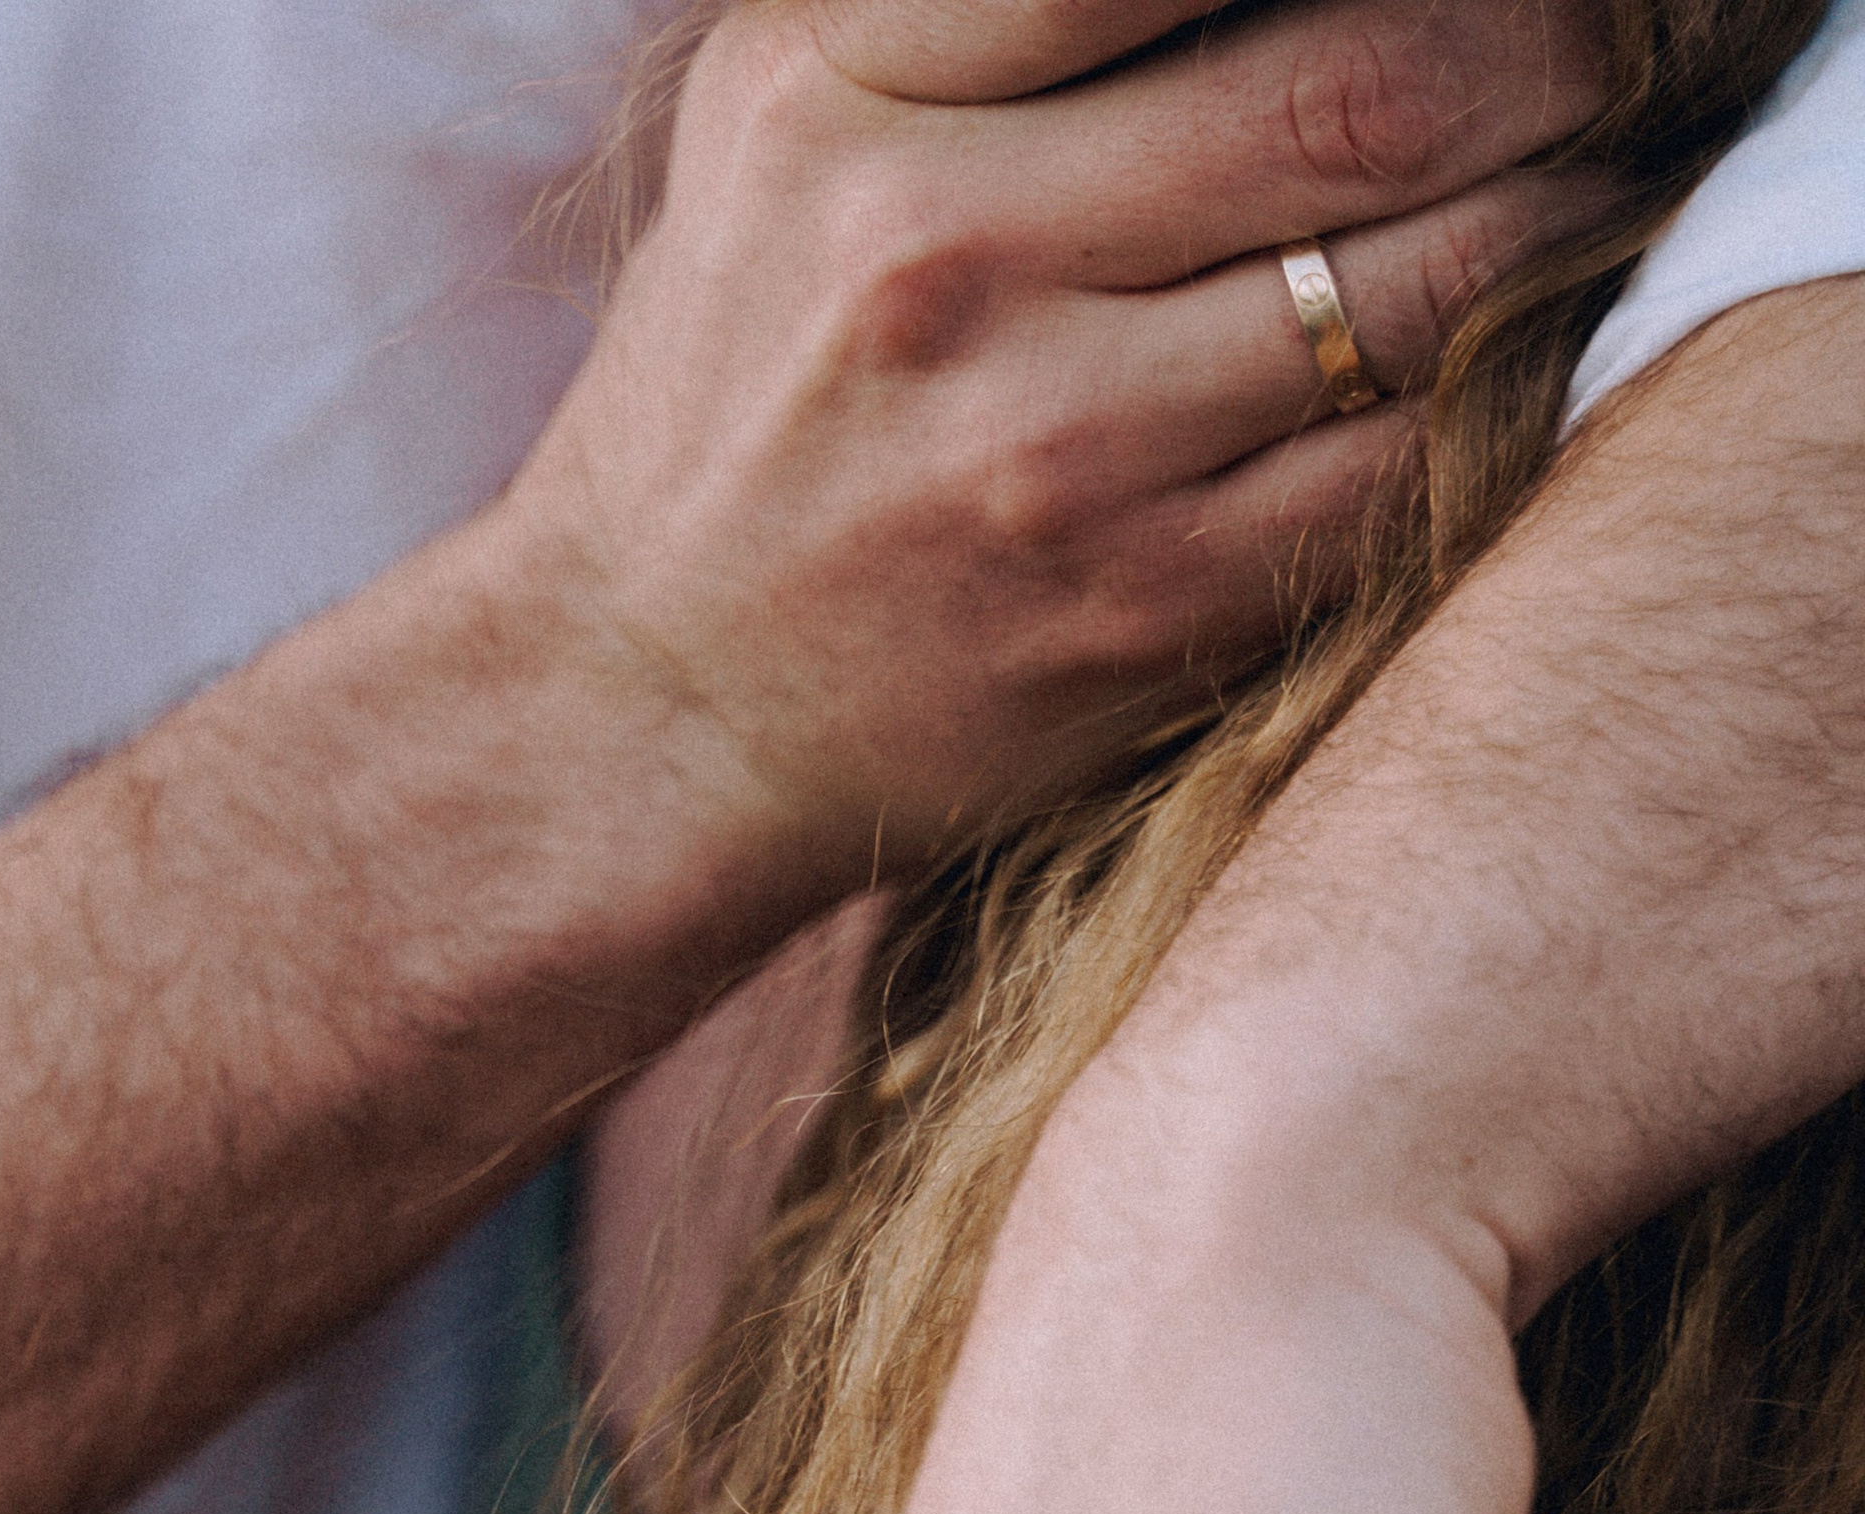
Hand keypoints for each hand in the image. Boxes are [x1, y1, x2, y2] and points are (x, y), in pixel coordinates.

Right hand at [493, 0, 1619, 889]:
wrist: (644, 707)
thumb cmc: (745, 382)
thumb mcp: (790, 112)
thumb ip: (986, 3)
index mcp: (846, 94)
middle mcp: (940, 260)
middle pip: (1369, 85)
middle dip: (1542, 50)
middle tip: (1604, 45)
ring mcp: (1050, 453)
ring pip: (1428, 282)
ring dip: (1563, 213)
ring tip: (1593, 172)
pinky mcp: (1137, 612)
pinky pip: (1403, 466)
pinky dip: (1498, 390)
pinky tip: (1510, 343)